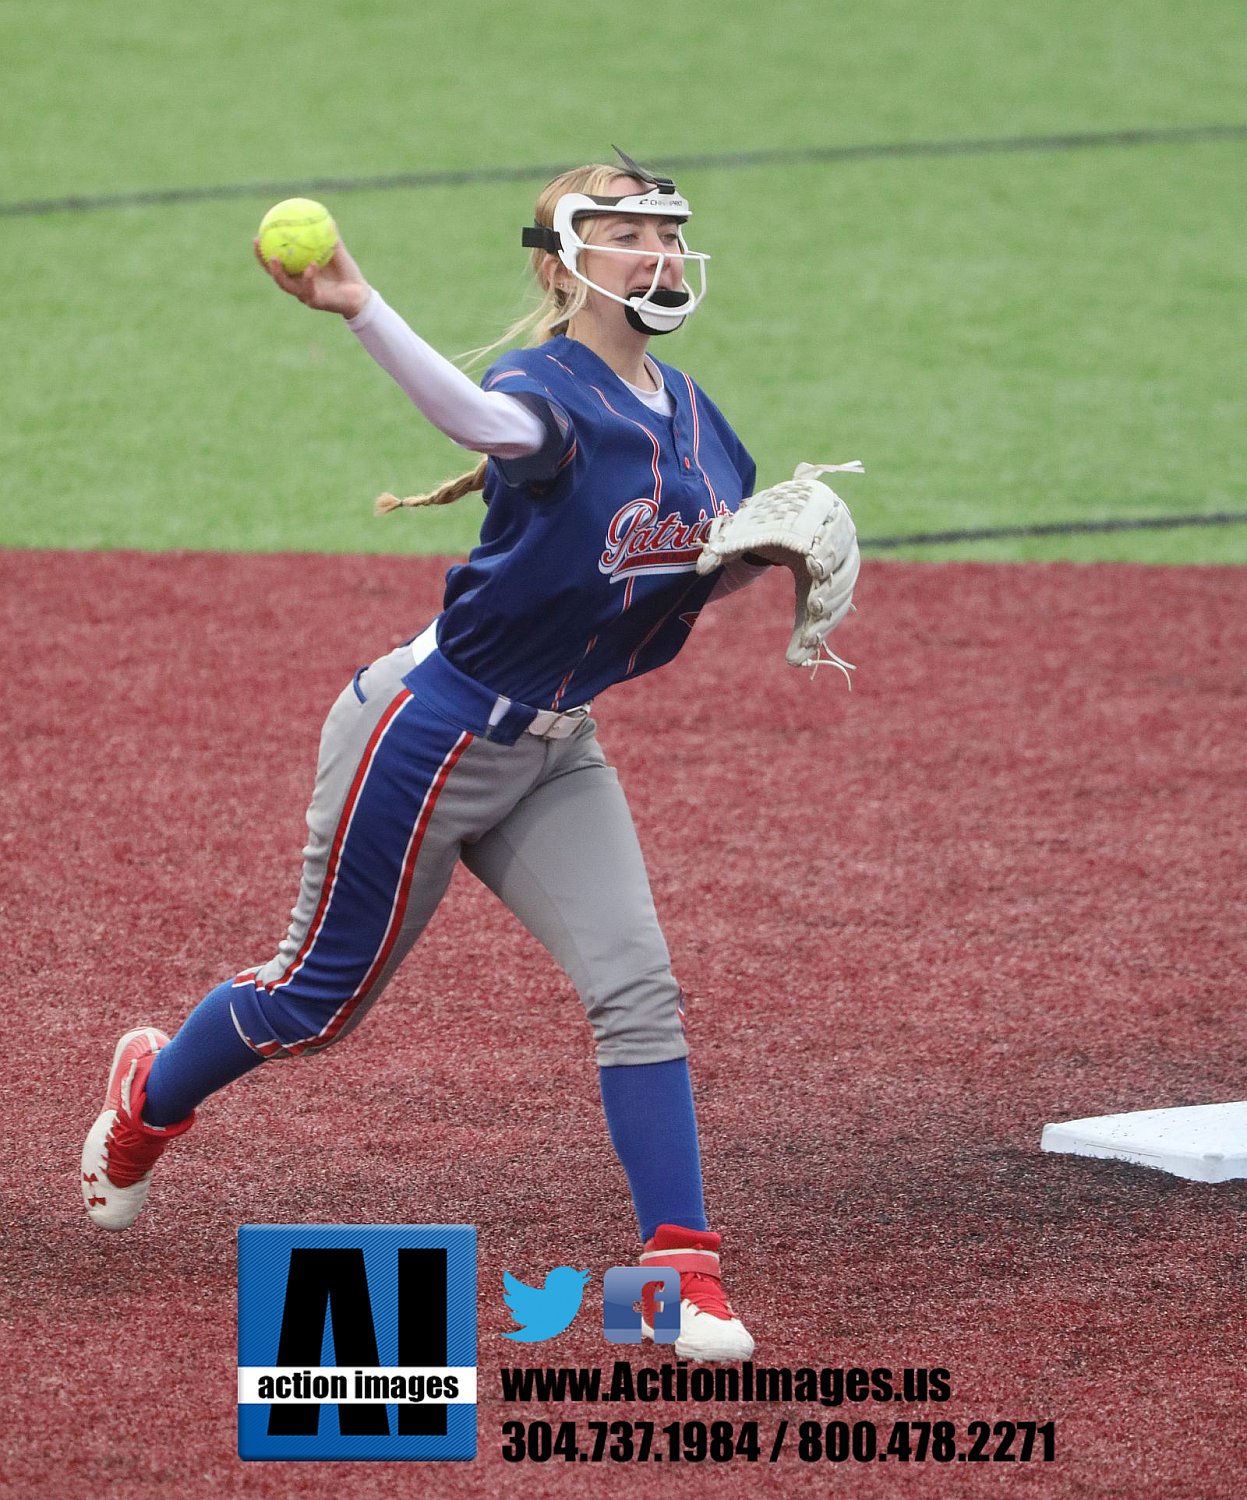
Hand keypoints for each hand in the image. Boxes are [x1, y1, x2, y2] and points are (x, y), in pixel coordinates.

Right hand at [253, 236, 371, 318]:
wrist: (361, 295)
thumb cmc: (347, 273)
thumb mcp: (337, 251)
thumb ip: (329, 236)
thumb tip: (323, 213)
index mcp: (298, 273)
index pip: (276, 262)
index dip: (264, 251)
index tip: (257, 235)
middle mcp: (298, 285)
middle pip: (274, 274)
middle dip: (262, 260)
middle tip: (257, 243)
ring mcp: (305, 295)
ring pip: (286, 285)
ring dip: (278, 272)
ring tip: (274, 258)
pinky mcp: (316, 302)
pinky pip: (309, 288)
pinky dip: (309, 277)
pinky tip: (311, 265)